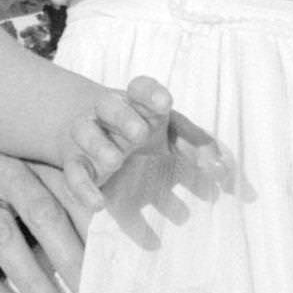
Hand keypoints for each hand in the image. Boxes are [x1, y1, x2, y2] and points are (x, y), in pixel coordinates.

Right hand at [0, 132, 86, 292]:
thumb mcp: (30, 176)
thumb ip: (59, 201)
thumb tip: (102, 248)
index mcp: (32, 163)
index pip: (69, 193)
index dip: (93, 227)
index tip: (113, 260)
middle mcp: (3, 173)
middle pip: (42, 213)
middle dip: (69, 256)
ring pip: (5, 238)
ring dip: (35, 279)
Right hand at [55, 75, 178, 210]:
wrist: (88, 128)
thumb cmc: (139, 125)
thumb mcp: (166, 129)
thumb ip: (190, 142)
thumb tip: (220, 167)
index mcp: (134, 101)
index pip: (140, 88)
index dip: (150, 93)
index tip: (165, 103)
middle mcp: (107, 113)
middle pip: (109, 105)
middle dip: (123, 116)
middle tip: (140, 133)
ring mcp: (88, 136)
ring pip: (85, 132)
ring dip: (99, 146)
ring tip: (116, 160)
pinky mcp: (75, 163)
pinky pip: (73, 173)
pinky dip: (83, 187)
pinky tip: (97, 204)